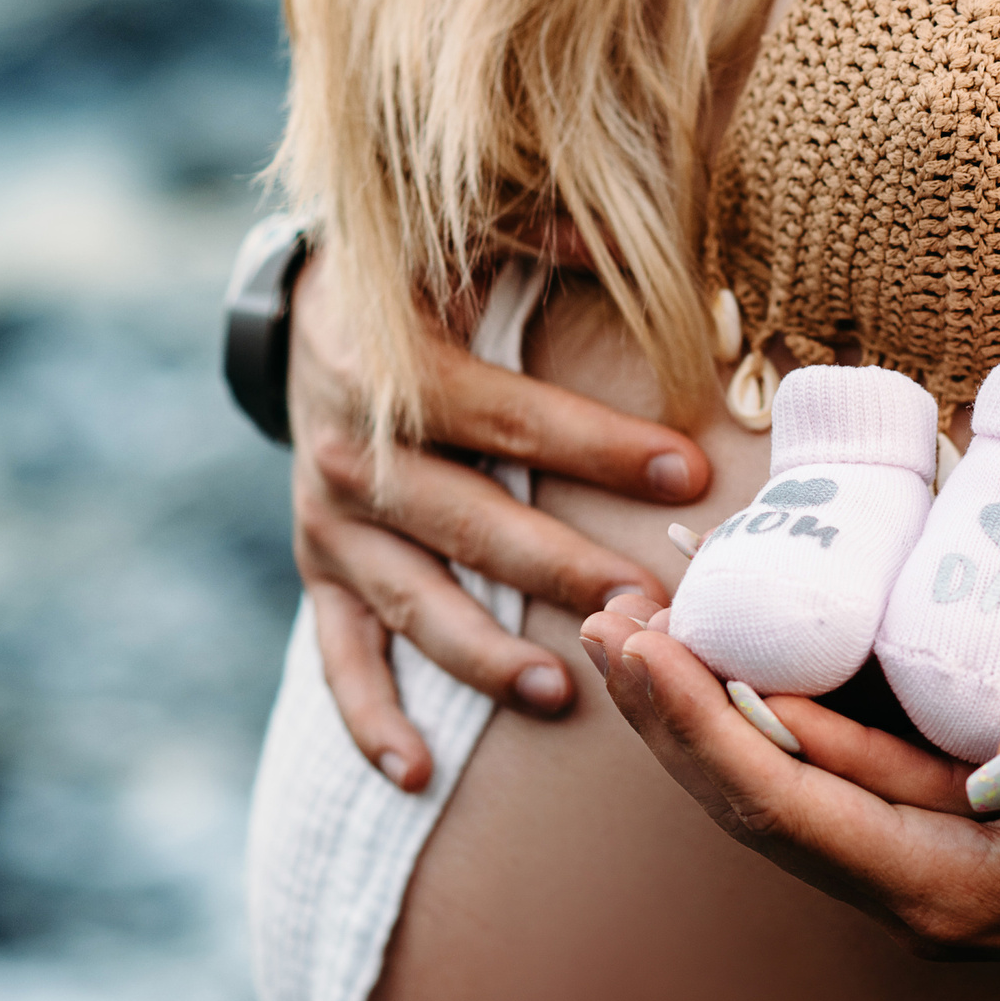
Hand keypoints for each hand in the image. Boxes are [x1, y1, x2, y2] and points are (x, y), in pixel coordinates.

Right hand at [288, 244, 712, 788]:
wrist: (312, 309)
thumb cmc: (429, 276)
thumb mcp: (472, 234)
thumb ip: (542, 230)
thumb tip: (612, 228)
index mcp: (395, 370)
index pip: (510, 417)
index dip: (598, 448)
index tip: (687, 476)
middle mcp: (351, 454)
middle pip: (469, 523)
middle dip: (560, 569)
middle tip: (645, 606)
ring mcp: (328, 524)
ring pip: (411, 603)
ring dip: (481, 656)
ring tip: (561, 693)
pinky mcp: (320, 572)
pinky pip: (340, 657)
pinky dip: (372, 718)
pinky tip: (419, 773)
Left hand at [579, 599, 999, 982]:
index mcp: (956, 890)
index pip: (793, 806)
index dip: (707, 728)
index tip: (645, 645)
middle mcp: (919, 882)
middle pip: (758, 797)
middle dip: (674, 710)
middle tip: (609, 608)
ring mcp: (926, 852)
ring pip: (787, 779)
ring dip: (710, 705)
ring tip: (646, 615)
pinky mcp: (945, 817)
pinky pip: (837, 762)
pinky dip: (779, 701)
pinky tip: (750, 644)